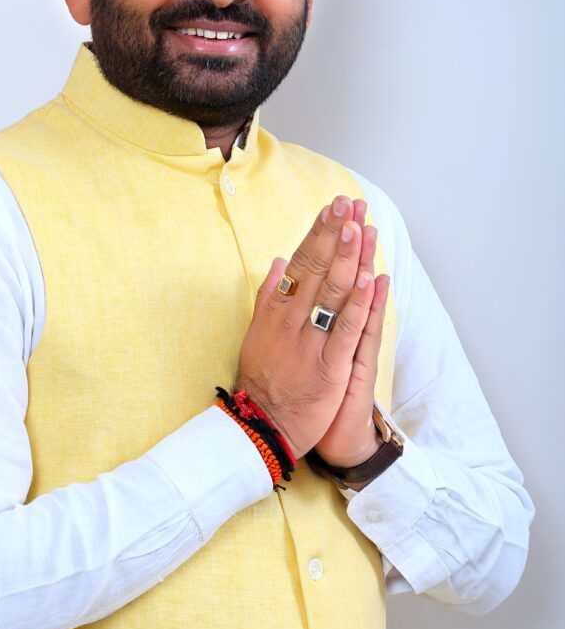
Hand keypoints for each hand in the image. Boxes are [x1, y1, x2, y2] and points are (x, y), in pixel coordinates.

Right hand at [236, 195, 378, 458]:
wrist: (264, 424)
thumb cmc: (263, 379)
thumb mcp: (257, 332)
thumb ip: (268, 296)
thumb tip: (279, 261)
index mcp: (277, 310)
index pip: (300, 263)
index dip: (317, 234)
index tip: (331, 208)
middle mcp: (293, 320)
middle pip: (318, 270)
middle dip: (335, 234)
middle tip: (349, 203)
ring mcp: (311, 342)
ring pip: (332, 293)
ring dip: (348, 258)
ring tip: (359, 227)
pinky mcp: (329, 366)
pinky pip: (345, 330)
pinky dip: (358, 304)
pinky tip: (371, 280)